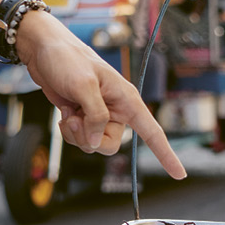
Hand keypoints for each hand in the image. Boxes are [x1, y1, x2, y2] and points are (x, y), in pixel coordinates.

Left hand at [16, 11, 185, 179]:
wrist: (44, 49)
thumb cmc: (67, 58)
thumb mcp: (84, 85)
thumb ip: (95, 116)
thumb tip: (97, 142)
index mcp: (126, 99)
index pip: (152, 132)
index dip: (167, 154)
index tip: (180, 174)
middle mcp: (116, 110)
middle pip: (110, 145)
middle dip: (90, 139)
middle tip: (77, 119)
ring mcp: (99, 115)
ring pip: (93, 144)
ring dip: (77, 134)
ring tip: (70, 112)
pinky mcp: (83, 118)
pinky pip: (80, 139)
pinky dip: (70, 132)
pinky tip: (66, 114)